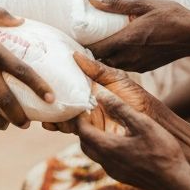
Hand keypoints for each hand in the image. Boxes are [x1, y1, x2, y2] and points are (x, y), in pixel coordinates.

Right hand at [41, 55, 166, 134]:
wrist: (151, 123)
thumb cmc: (136, 98)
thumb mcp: (116, 79)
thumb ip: (97, 70)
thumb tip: (75, 54)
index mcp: (91, 88)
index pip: (69, 84)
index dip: (55, 82)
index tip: (40, 77)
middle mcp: (86, 103)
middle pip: (62, 101)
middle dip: (49, 101)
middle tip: (37, 98)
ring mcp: (87, 120)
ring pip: (64, 116)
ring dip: (52, 115)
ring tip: (43, 112)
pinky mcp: (91, 135)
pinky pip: (73, 131)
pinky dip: (61, 128)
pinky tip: (53, 125)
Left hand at [76, 86, 189, 189]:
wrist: (176, 183)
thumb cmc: (161, 151)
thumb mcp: (142, 123)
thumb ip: (120, 108)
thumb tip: (100, 94)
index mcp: (108, 148)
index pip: (82, 130)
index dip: (80, 116)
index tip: (84, 103)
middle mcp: (107, 162)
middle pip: (85, 143)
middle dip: (84, 127)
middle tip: (90, 112)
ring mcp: (115, 172)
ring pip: (95, 153)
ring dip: (94, 138)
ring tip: (103, 123)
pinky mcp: (123, 176)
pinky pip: (106, 160)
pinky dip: (105, 147)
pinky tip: (118, 139)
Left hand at [85, 0, 189, 72]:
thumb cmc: (173, 15)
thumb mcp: (145, 2)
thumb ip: (117, 3)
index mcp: (128, 40)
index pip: (96, 49)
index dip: (81, 46)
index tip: (71, 38)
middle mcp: (131, 56)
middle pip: (100, 59)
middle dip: (89, 52)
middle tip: (80, 40)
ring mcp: (139, 64)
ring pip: (112, 64)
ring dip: (102, 57)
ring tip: (94, 43)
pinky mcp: (146, 67)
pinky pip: (124, 66)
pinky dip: (116, 59)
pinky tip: (116, 48)